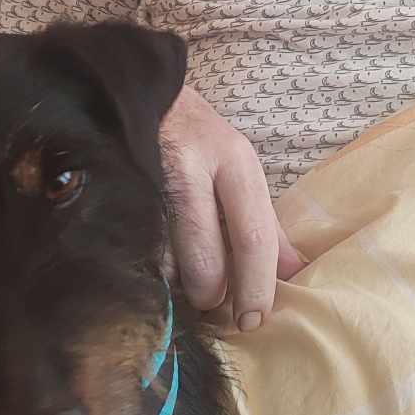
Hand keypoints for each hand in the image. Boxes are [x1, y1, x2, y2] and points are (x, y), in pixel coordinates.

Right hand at [159, 83, 303, 330]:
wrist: (136, 95)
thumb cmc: (197, 140)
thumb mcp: (239, 170)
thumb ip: (267, 225)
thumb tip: (296, 273)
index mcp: (234, 161)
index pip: (253, 237)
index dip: (256, 287)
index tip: (255, 319)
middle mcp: (194, 167)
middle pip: (207, 257)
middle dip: (212, 295)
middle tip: (215, 310)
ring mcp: (150, 179)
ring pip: (168, 259)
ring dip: (178, 286)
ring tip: (185, 291)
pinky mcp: (118, 191)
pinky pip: (138, 248)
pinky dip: (151, 269)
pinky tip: (156, 271)